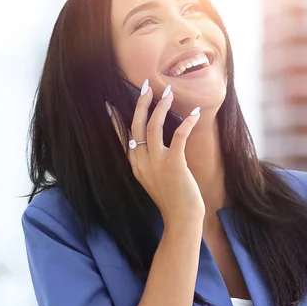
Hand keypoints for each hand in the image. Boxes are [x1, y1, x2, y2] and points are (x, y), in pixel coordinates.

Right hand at [107, 80, 204, 227]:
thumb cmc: (172, 199)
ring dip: (161, 107)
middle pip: (136, 126)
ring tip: (169, 92)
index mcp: (136, 165)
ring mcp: (156, 163)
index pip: (123, 137)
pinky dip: (186, 122)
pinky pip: (179, 136)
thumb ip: (150, 163)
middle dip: (141, 103)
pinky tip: (194, 113)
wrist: (181, 219)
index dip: (118, 120)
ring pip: (153, 127)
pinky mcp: (174, 164)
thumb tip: (153, 146)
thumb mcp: (154, 180)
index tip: (112, 104)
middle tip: (147, 86)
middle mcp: (142, 162)